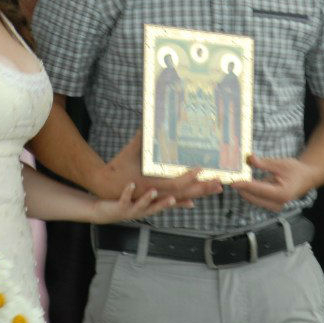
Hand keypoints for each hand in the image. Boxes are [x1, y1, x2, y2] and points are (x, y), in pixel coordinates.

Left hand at [89, 182, 176, 223]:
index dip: (184, 201)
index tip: (196, 198)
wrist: (104, 213)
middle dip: (170, 202)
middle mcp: (145, 210)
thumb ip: (158, 189)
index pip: (172, 203)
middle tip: (184, 198)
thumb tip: (167, 175)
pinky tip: (131, 184)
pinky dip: (128, 192)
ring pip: (143, 206)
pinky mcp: (120, 207)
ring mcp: (133, 209)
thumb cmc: (127, 202)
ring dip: (148, 199)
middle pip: (160, 207)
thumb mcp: (144, 198)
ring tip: (154, 191)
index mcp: (152, 206)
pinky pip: (125, 199)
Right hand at [94, 131, 222, 204]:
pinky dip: (183, 201)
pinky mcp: (154, 199)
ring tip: (215, 188)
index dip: (189, 177)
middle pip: (184, 193)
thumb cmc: (118, 166)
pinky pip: (173, 201)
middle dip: (202, 188)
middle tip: (219, 183)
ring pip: (182, 198)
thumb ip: (141, 137)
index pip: (175, 183)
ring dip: (199, 193)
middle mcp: (156, 193)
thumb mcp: (130, 150)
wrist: (104, 184)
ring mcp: (156, 198)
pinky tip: (193, 202)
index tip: (201, 169)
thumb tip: (149, 120)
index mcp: (151, 183)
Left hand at [230, 154, 317, 211]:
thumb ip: (264, 163)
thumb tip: (249, 159)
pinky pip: (256, 199)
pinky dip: (249, 191)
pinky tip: (243, 181)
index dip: (244, 185)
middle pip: (253, 197)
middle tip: (229, 176)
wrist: (306, 177)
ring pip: (253, 199)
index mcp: (281, 194)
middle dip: (241, 188)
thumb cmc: (296, 170)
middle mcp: (277, 203)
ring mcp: (274, 206)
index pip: (258, 189)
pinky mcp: (271, 205)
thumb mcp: (280, 163)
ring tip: (235, 177)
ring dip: (243, 190)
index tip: (232, 181)